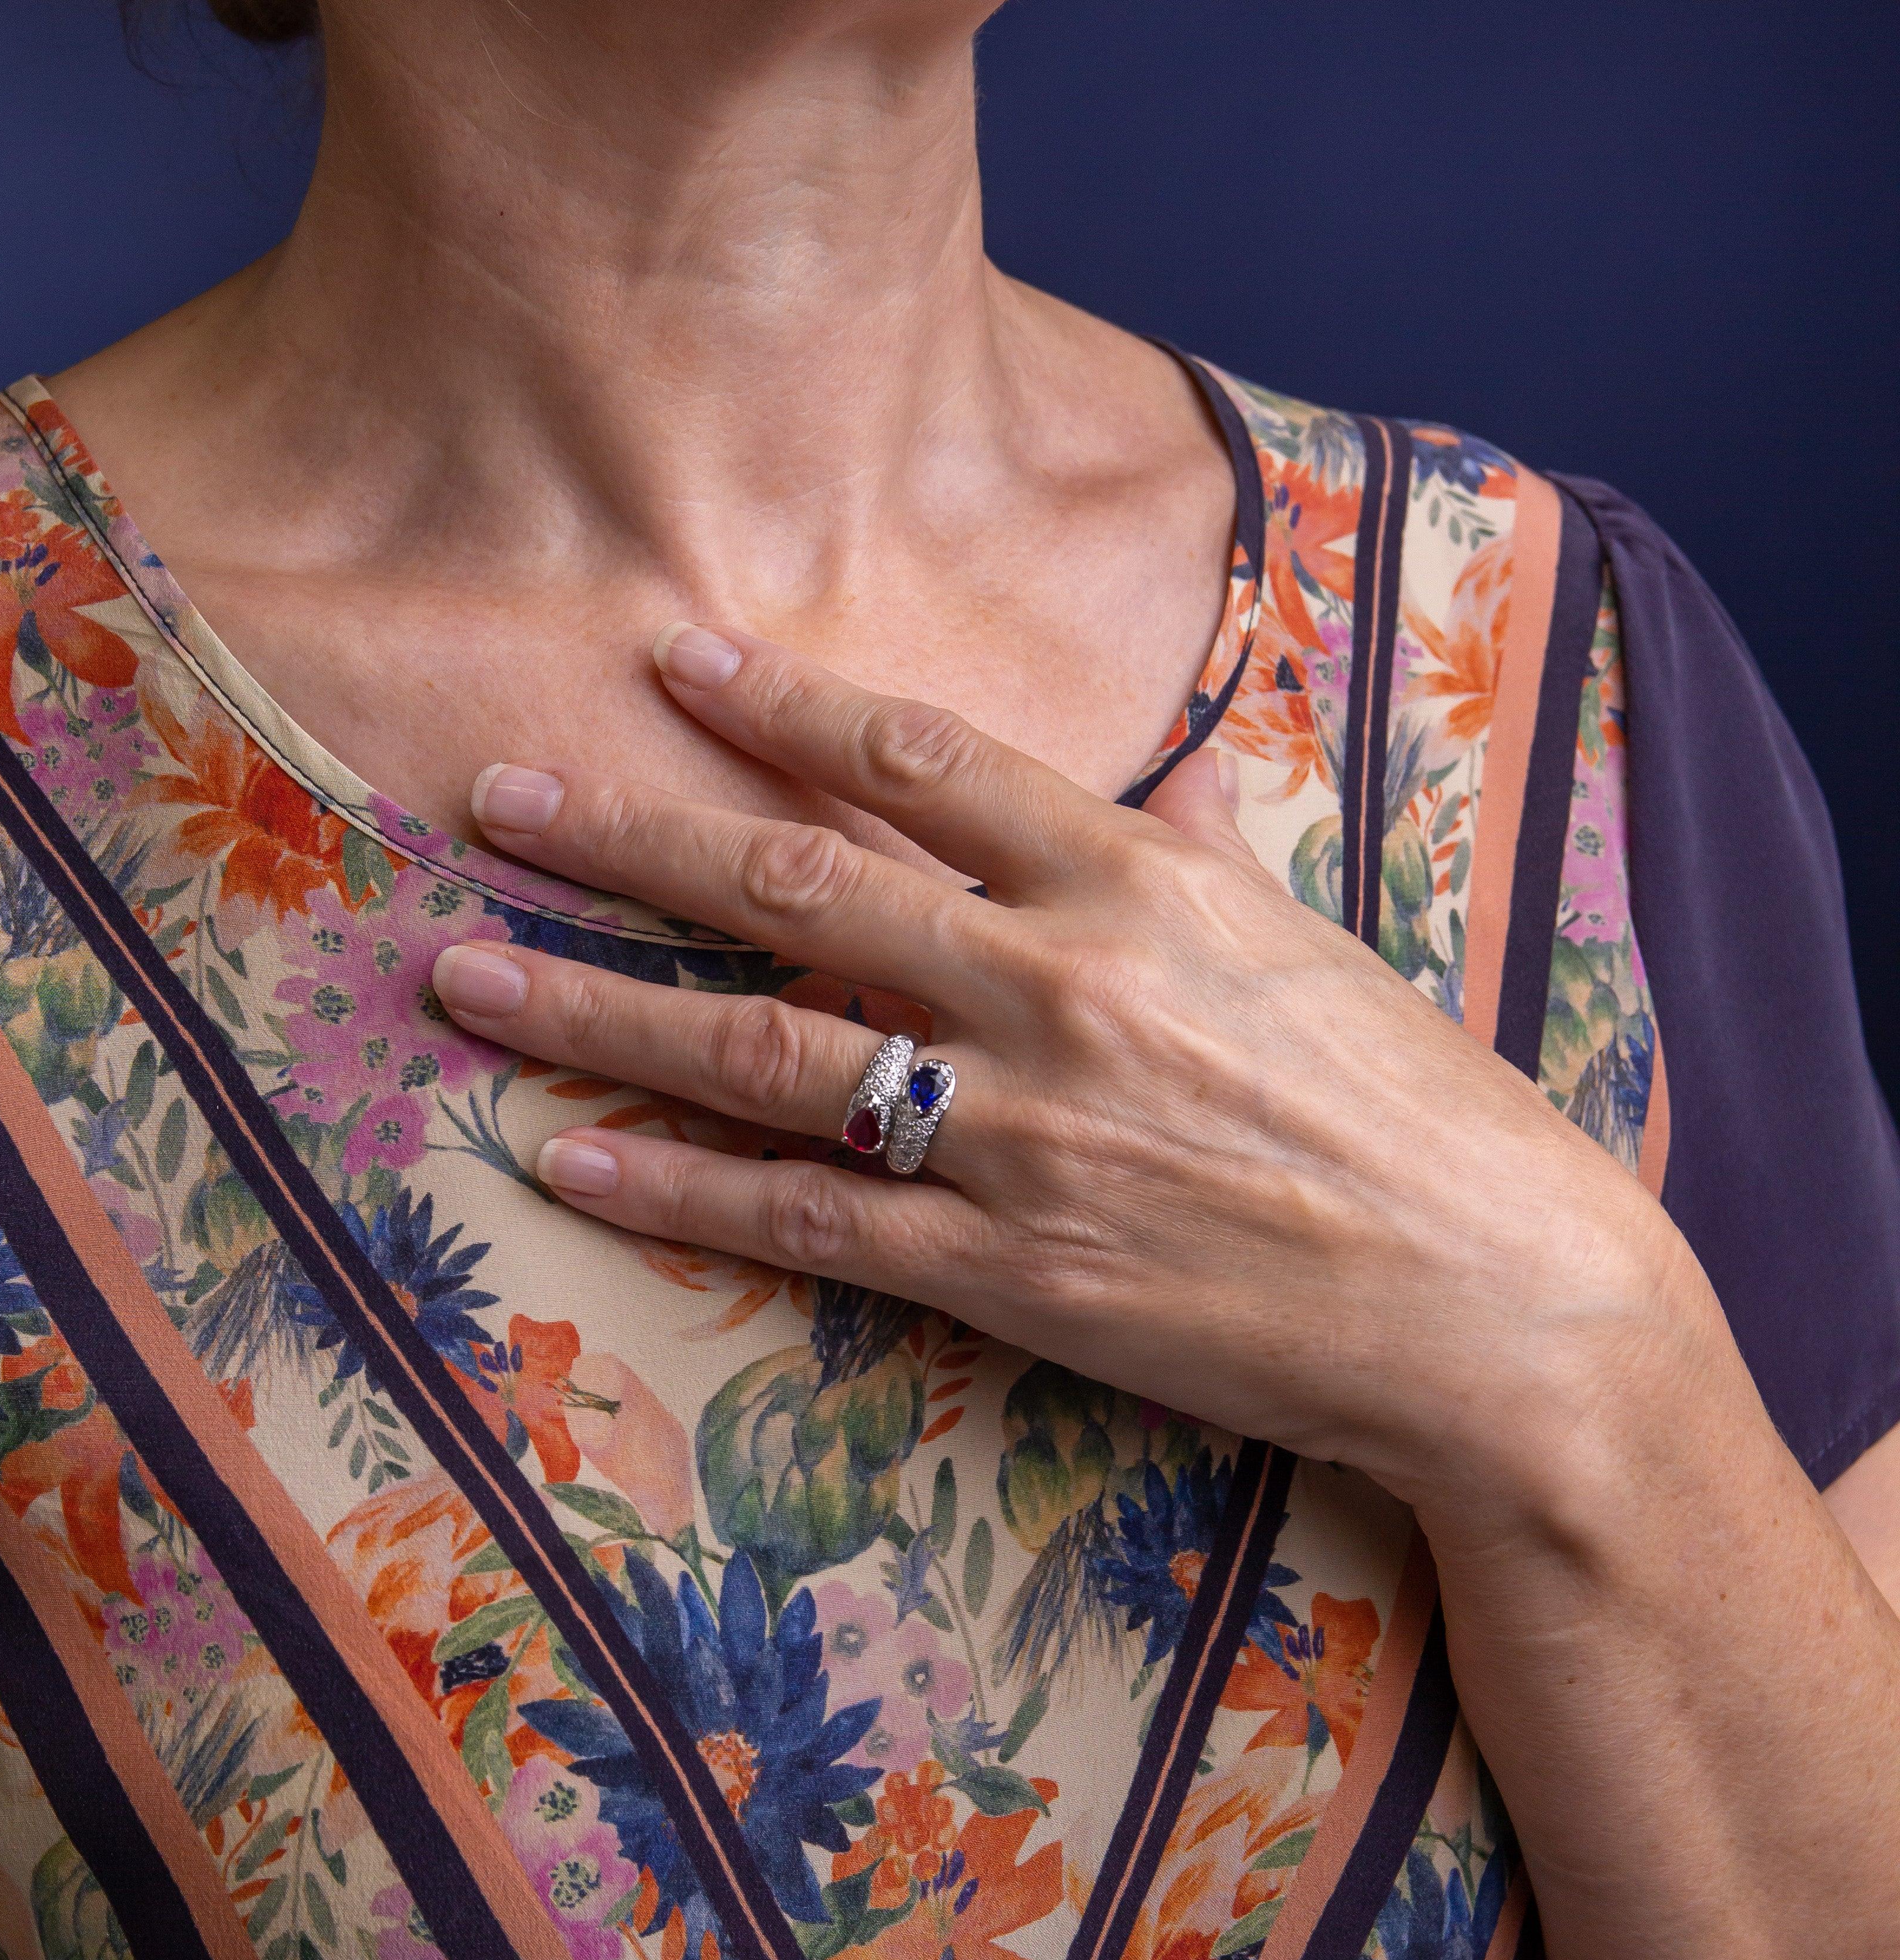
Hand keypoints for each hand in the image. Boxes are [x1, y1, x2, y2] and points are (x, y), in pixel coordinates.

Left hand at [431, 622, 1690, 1548]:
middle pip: (794, 887)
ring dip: (595, 1008)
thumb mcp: (1311, 946)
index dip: (782, 702)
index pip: (922, 762)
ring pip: (762, 1049)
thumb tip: (1176, 764)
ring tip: (462, 979)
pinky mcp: (1009, 1272)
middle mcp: (1058, 989)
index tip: (669, 655)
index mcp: (1139, 885)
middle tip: (494, 799)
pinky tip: (567, 1157)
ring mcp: (1023, 1135)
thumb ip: (1207, 849)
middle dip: (626, 837)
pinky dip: (675, 1186)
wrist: (1497, 1304)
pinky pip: (802, 1219)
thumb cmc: (1418, 1114)